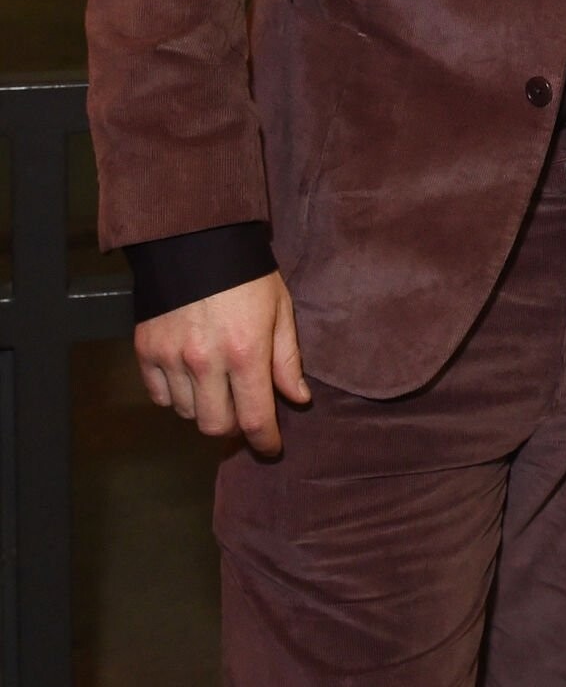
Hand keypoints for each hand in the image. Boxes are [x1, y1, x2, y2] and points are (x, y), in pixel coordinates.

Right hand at [134, 271, 309, 454]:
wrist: (195, 239)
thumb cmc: (246, 274)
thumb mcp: (279, 310)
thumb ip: (287, 359)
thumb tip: (298, 399)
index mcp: (246, 352)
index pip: (255, 419)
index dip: (265, 441)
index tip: (271, 447)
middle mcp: (206, 362)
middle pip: (215, 426)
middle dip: (234, 428)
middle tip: (243, 412)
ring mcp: (172, 358)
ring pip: (187, 413)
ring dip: (205, 408)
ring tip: (217, 387)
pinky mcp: (147, 350)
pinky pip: (160, 395)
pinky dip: (175, 395)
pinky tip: (189, 377)